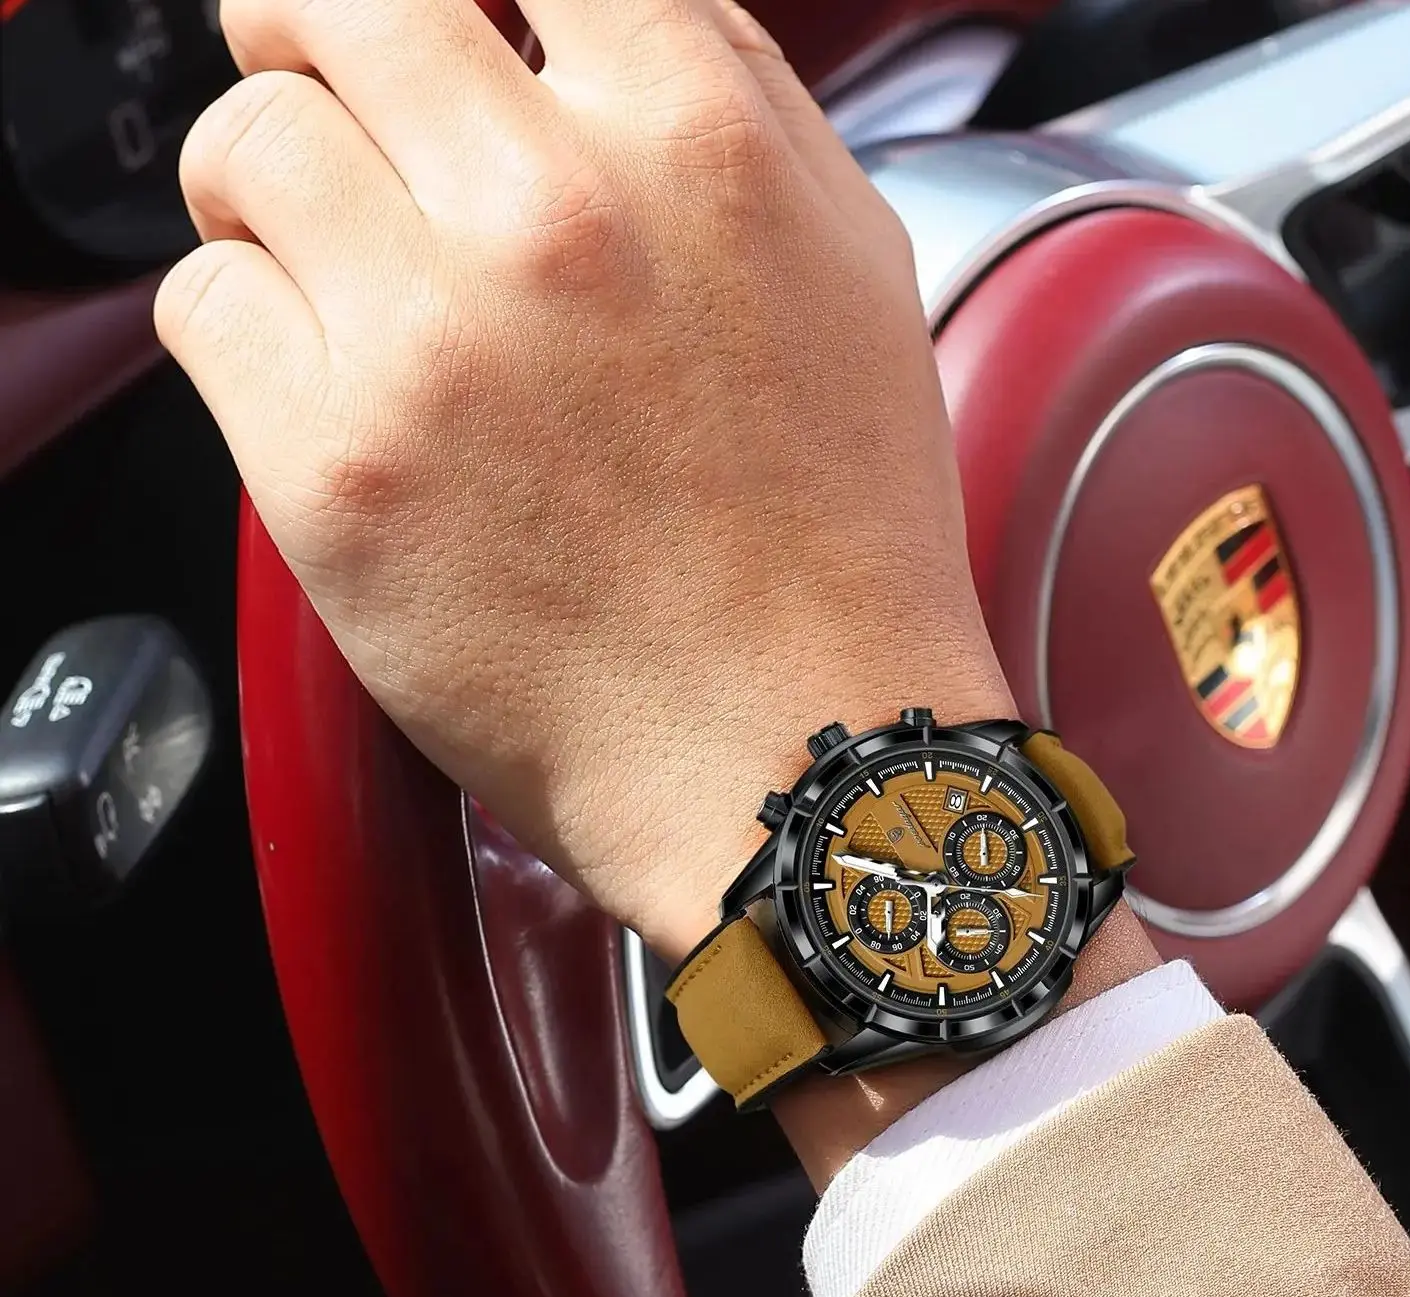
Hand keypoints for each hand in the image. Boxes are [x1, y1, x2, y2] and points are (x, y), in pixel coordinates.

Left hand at [156, 0, 1013, 959]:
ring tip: (350, 283)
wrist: (796, 756)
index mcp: (694, 138)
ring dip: (277, 199)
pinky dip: (252, 336)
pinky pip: (204, 306)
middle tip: (339, 104)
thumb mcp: (851, 270)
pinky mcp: (334, 467)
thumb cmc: (836, 544)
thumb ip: (726, 100)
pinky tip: (341, 396)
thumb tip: (590, 15)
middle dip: (321, 39)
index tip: (446, 36)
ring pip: (243, 144)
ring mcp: (430, 338)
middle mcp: (552, 211)